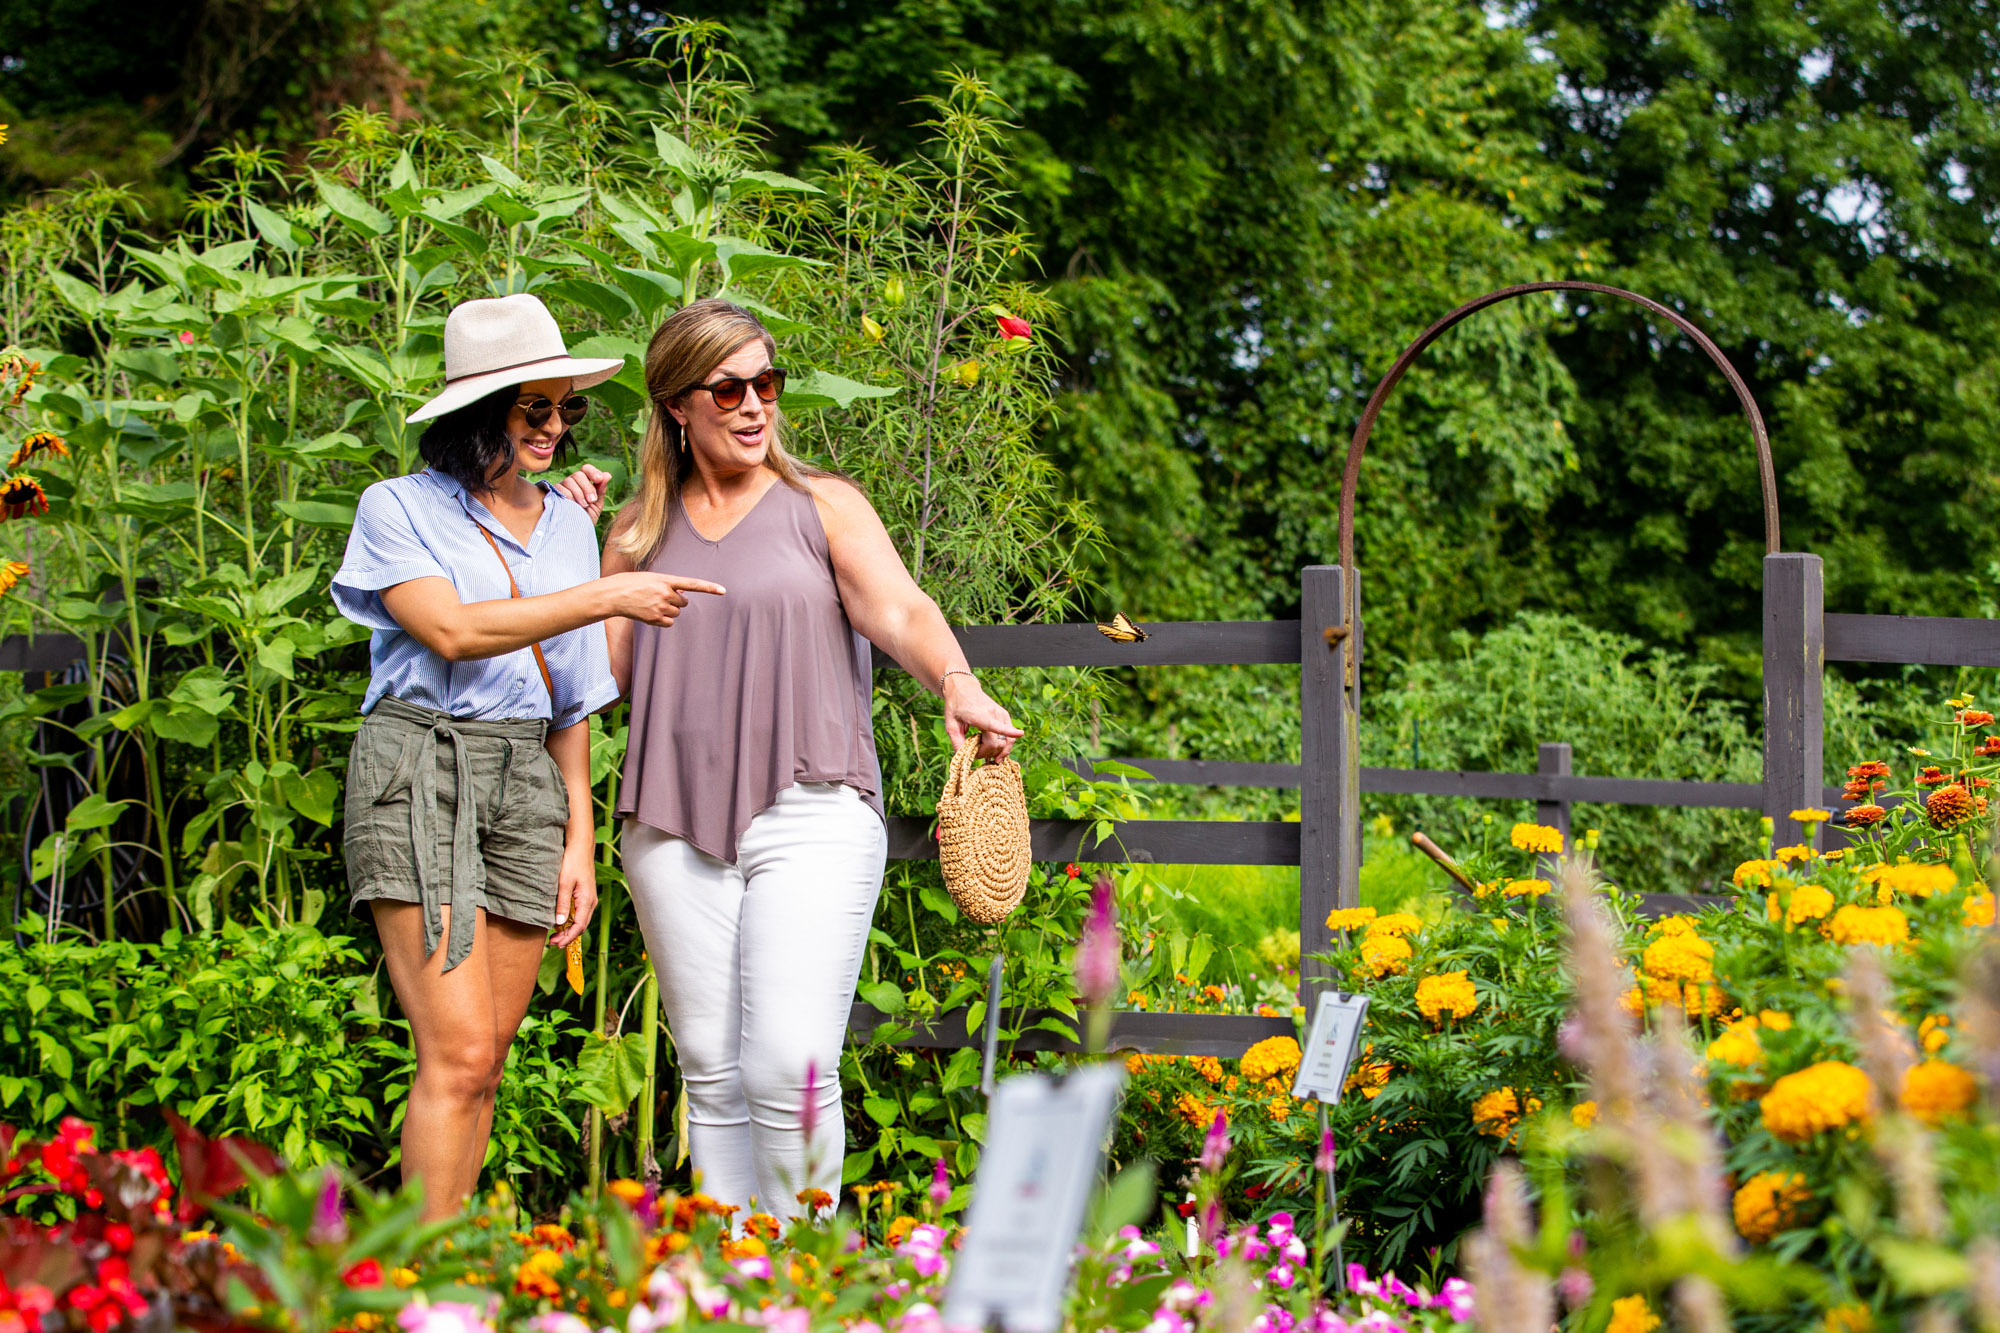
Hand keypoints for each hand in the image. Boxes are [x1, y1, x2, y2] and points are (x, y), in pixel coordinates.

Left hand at [550, 845, 596, 949]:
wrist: (580, 848)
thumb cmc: (572, 862)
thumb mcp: (564, 883)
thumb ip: (561, 904)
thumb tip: (558, 923)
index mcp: (587, 901)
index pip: (579, 926)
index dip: (568, 938)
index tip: (556, 944)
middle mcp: (590, 902)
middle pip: (581, 926)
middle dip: (567, 937)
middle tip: (552, 942)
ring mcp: (589, 899)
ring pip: (580, 920)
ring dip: (568, 929)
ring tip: (554, 935)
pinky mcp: (585, 896)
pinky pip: (579, 913)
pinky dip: (570, 921)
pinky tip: (561, 921)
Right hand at [556, 464, 612, 519]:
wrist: (575, 533)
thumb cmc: (586, 518)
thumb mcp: (596, 505)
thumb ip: (601, 490)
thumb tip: (607, 475)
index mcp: (583, 482)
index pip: (586, 469)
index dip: (593, 472)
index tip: (599, 479)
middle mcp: (571, 482)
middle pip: (578, 474)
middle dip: (587, 487)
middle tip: (592, 500)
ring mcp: (561, 488)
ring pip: (569, 481)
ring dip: (579, 493)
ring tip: (584, 506)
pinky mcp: (553, 494)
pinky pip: (561, 490)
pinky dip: (569, 497)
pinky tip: (573, 505)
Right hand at [601, 571, 725, 626]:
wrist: (613, 594)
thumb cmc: (631, 583)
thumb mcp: (651, 578)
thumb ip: (668, 584)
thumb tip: (683, 596)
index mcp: (665, 579)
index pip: (692, 584)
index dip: (709, 588)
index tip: (723, 590)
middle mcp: (665, 593)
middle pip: (684, 603)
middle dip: (676, 601)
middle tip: (660, 597)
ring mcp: (660, 607)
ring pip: (676, 613)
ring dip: (668, 610)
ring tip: (651, 604)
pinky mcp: (654, 619)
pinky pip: (669, 623)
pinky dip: (663, 620)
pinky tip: (651, 613)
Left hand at [943, 675, 1024, 760]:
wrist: (963, 689)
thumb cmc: (955, 707)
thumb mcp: (950, 725)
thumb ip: (957, 742)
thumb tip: (965, 758)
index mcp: (979, 715)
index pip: (995, 725)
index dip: (1008, 731)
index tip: (1021, 733)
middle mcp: (994, 714)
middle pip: (998, 742)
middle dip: (988, 753)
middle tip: (976, 754)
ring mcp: (1002, 714)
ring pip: (1008, 740)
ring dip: (999, 752)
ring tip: (991, 758)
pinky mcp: (1005, 716)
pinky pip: (1009, 736)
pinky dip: (1005, 746)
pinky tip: (996, 751)